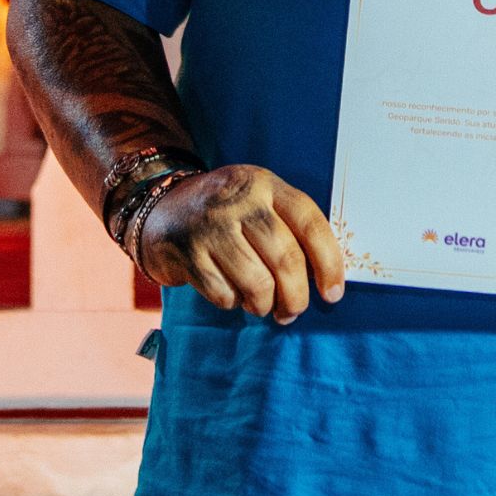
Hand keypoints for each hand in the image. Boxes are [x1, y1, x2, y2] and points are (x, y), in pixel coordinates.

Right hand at [132, 164, 345, 324]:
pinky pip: (224, 294)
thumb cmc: (226, 214)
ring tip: (261, 304)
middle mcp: (241, 200)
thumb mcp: (259, 202)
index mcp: (266, 185)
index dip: (329, 262)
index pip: (310, 223)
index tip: (334, 294)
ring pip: (257, 282)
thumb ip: (289, 228)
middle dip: (297, 296)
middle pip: (286, 258)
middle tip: (294, 310)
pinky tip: (231, 293)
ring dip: (264, 305)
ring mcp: (212, 226)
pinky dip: (233, 303)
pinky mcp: (187, 253)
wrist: (161, 208)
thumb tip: (325, 278)